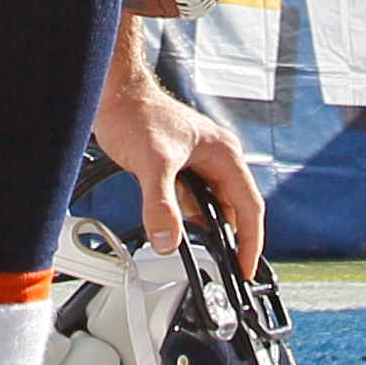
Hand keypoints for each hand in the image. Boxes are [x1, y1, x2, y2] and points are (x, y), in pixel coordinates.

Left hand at [94, 32, 263, 273]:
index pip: (250, 207)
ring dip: (209, 228)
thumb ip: (161, 205)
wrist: (114, 95)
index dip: (251, 241)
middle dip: (233, 239)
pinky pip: (194, 199)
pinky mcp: (182, 165)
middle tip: (229, 269)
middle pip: (236, 208)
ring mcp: (200, 162)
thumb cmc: (138, 114)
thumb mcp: (153, 163)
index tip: (247, 269)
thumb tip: (168, 241)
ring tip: (207, 255)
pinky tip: (178, 228)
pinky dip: (190, 217)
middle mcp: (218, 158)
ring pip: (213, 204)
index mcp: (225, 155)